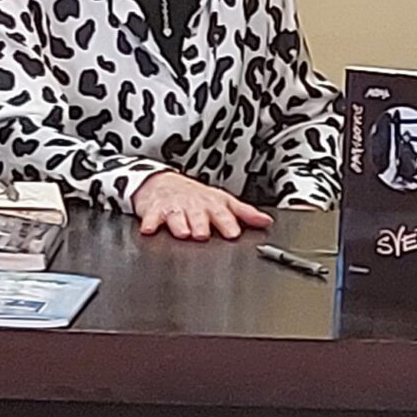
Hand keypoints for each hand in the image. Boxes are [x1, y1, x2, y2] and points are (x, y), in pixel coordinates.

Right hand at [133, 171, 272, 241]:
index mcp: (212, 204)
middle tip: (203, 233)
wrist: (163, 182)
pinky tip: (150, 229)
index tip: (233, 233)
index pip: (223, 213)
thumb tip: (266, 221)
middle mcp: (194, 206)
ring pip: (177, 216)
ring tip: (183, 232)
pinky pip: (151, 216)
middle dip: (201, 224)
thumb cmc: (197, 196)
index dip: (228, 223)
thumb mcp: (223, 201)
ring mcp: (175, 207)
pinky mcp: (155, 210)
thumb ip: (244, 213)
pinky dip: (150, 223)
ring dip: (179, 223)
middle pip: (198, 215)